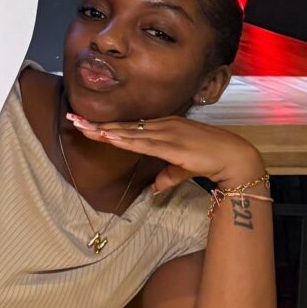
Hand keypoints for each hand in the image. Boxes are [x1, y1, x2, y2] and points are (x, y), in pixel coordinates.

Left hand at [67, 111, 265, 195]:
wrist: (233, 156)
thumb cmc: (211, 159)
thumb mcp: (184, 167)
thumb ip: (168, 175)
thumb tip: (155, 188)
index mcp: (164, 126)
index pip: (129, 126)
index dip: (107, 125)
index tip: (85, 123)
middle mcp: (163, 125)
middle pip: (123, 126)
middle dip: (97, 124)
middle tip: (73, 119)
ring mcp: (167, 133)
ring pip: (129, 132)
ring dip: (104, 131)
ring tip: (83, 128)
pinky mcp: (173, 144)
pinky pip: (143, 143)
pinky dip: (124, 140)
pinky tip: (109, 138)